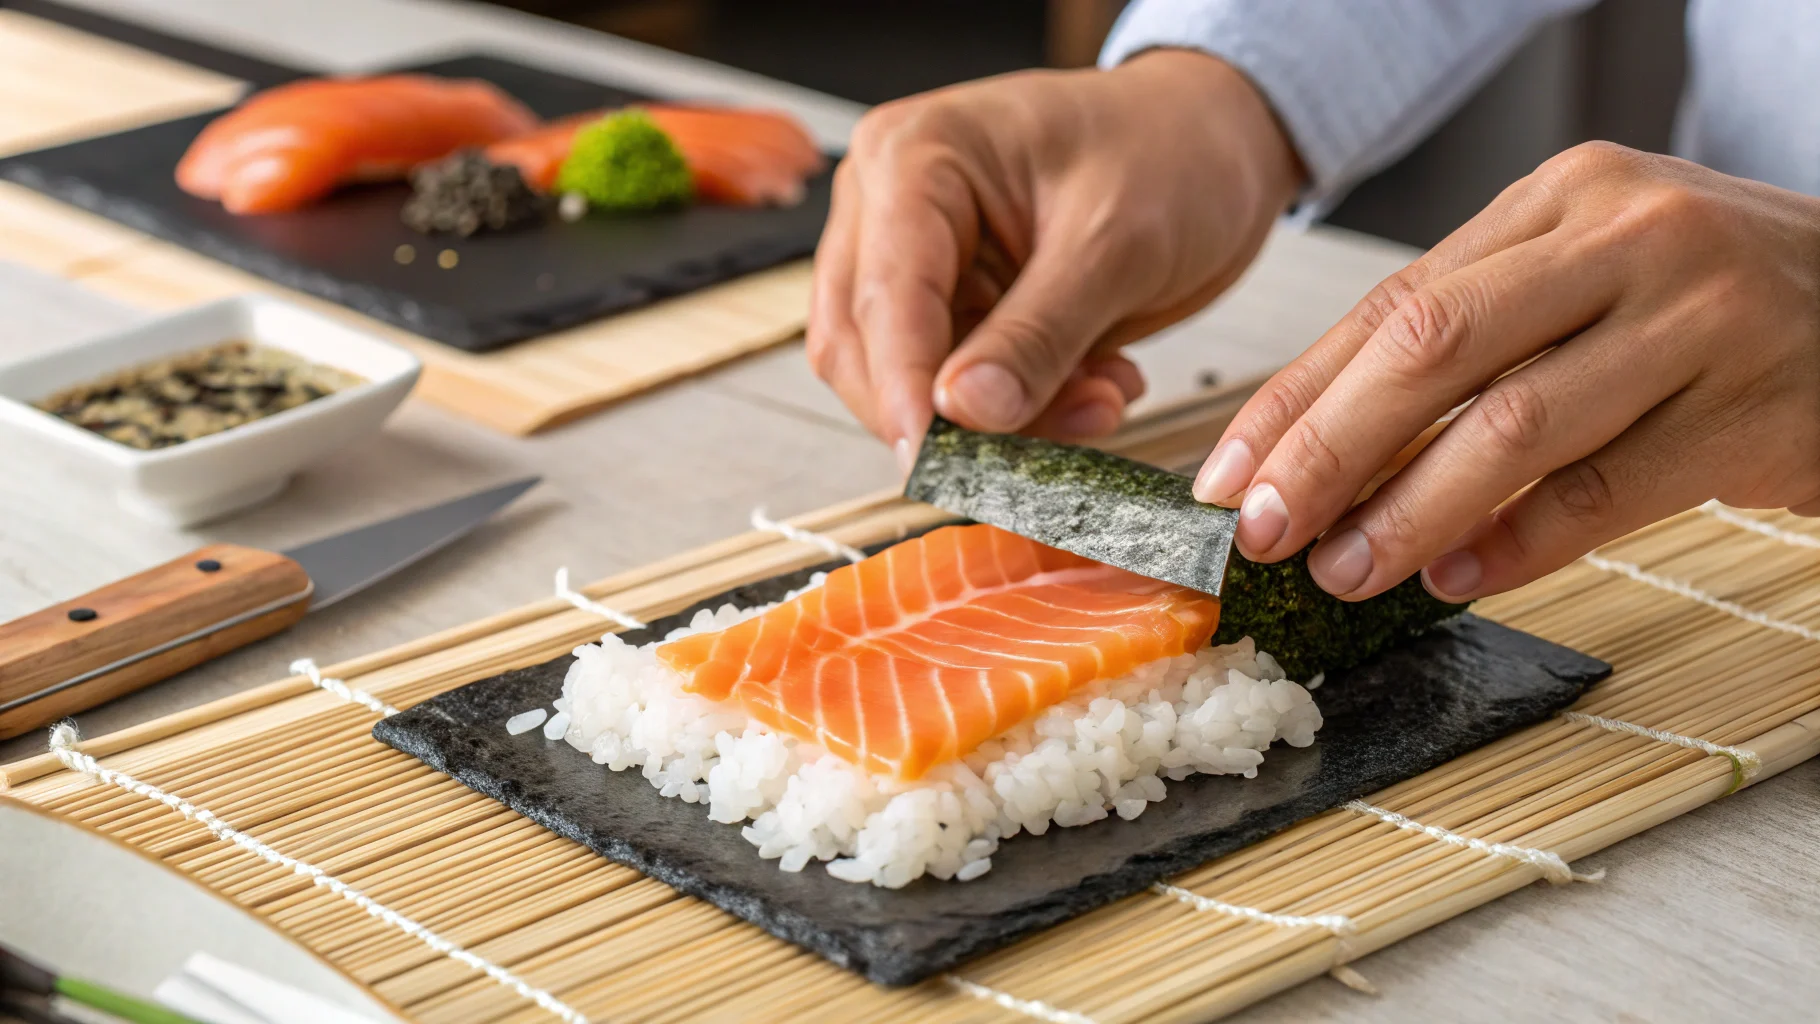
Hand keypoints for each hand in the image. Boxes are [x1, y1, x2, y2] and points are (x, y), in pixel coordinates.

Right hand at [807, 50, 1301, 469]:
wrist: (1218, 142)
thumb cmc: (1172, 147)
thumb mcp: (1115, 243)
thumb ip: (1038, 332)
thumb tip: (963, 410)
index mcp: (914, 158)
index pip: (882, 294)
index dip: (903, 388)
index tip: (933, 463)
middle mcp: (894, 209)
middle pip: (866, 348)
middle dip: (950, 415)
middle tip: (1036, 451)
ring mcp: (922, 264)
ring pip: (913, 384)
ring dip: (1002, 421)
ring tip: (1098, 399)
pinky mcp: (959, 310)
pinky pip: (963, 393)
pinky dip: (1028, 410)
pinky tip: (1097, 385)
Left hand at [1195, 142, 1819, 601]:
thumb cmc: (1701, 303)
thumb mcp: (1582, 283)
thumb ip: (1469, 351)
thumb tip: (1327, 465)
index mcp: (1559, 199)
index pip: (1392, 305)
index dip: (1296, 401)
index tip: (1226, 480)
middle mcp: (1624, 238)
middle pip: (1434, 345)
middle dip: (1328, 448)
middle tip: (1263, 531)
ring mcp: (1696, 317)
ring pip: (1516, 423)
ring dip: (1412, 509)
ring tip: (1346, 571)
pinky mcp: (1752, 407)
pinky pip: (1608, 489)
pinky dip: (1521, 542)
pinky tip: (1458, 577)